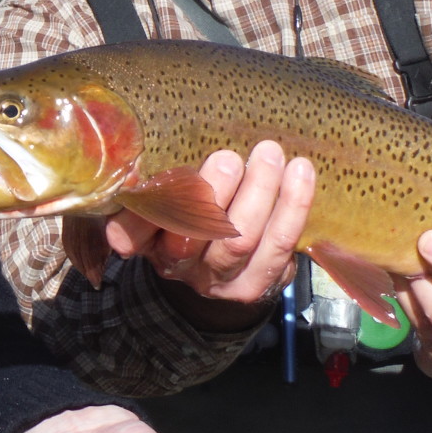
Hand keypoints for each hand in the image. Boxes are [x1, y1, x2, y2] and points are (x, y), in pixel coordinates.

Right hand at [97, 142, 315, 329]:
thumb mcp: (164, 200)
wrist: (217, 269)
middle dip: (214, 193)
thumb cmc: (188, 213)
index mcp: (145, 242)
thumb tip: (158, 147)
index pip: (131, 232)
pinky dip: (293, 206)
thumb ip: (159, 180)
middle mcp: (178, 267)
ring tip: (269, 155)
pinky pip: (280, 246)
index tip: (152, 175)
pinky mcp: (256, 285)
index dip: (142, 211)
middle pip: (194, 235)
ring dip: (260, 193)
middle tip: (229, 158)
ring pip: (242, 240)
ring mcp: (219, 280)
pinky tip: (300, 171)